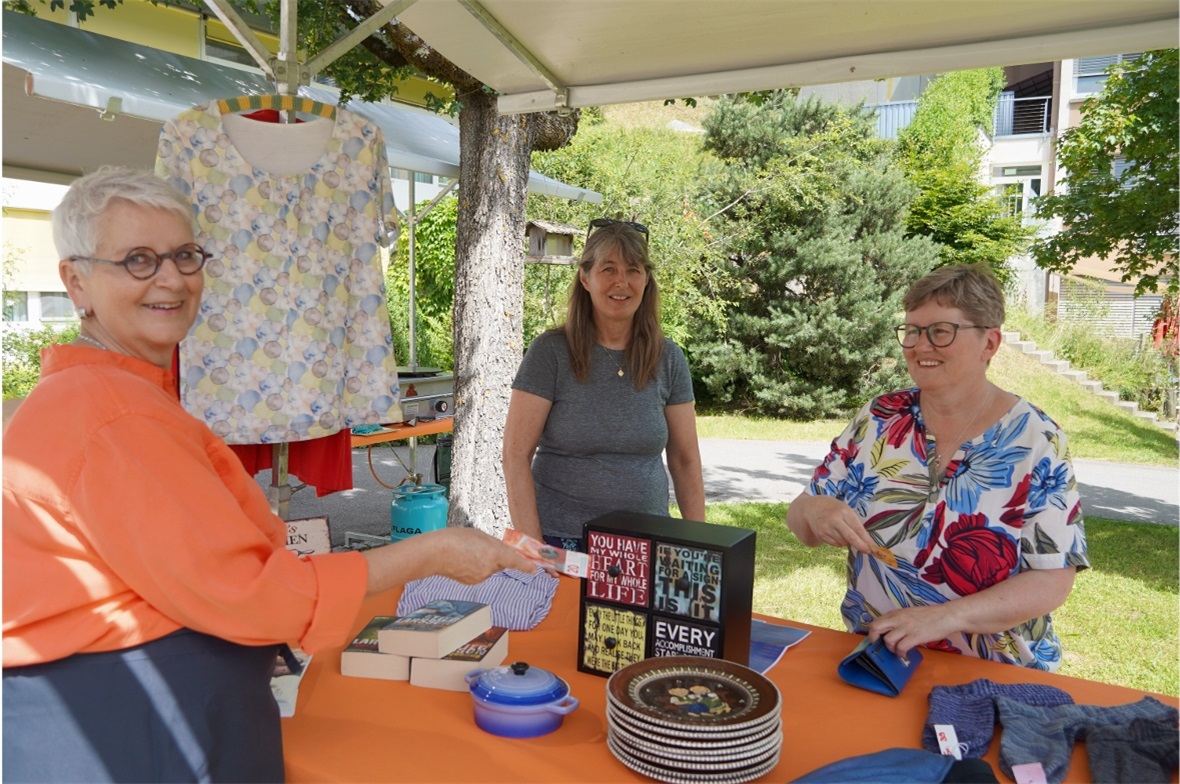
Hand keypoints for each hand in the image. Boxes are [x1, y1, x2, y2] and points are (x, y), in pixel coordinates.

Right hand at [422, 527, 539, 583]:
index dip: (526, 565)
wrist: (434, 554)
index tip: (535, 569)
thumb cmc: (454, 539)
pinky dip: (475, 567)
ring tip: (467, 552)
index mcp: (494, 553)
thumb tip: (500, 551)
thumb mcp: (479, 535)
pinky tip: (463, 560)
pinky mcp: (472, 582)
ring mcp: (481, 577)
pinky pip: (480, 573)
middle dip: (498, 556)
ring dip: (485, 561)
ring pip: (490, 568)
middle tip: (480, 546)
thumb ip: (493, 544)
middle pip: (501, 562)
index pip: (515, 561)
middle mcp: (490, 567)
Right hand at [792, 495, 875, 552]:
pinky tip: (836, 534)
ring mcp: (826, 528)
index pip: (857, 528)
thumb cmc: (833, 509)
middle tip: (868, 551)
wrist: (812, 508)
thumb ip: (855, 523)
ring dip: (848, 542)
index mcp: (844, 511)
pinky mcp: (821, 535)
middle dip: (860, 546)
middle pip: (850, 537)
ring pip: (843, 542)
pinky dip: (839, 542)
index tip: (873, 547)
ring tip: (844, 533)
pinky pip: (835, 544)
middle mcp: (834, 520)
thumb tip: (866, 541)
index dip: (866, 539)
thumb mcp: (846, 510)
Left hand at [868, 604, 959, 657]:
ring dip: (891, 649)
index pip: (876, 621)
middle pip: (876, 628)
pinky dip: (901, 654)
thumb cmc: (930, 616)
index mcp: (897, 613)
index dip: (873, 632)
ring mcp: (906, 627)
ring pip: (888, 640)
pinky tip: (905, 655)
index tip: (875, 639)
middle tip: (879, 646)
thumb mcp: (910, 613)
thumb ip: (898, 620)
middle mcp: (899, 619)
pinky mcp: (915, 636)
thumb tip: (889, 631)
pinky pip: (901, 648)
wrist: (947, 616)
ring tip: (897, 651)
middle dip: (874, 639)